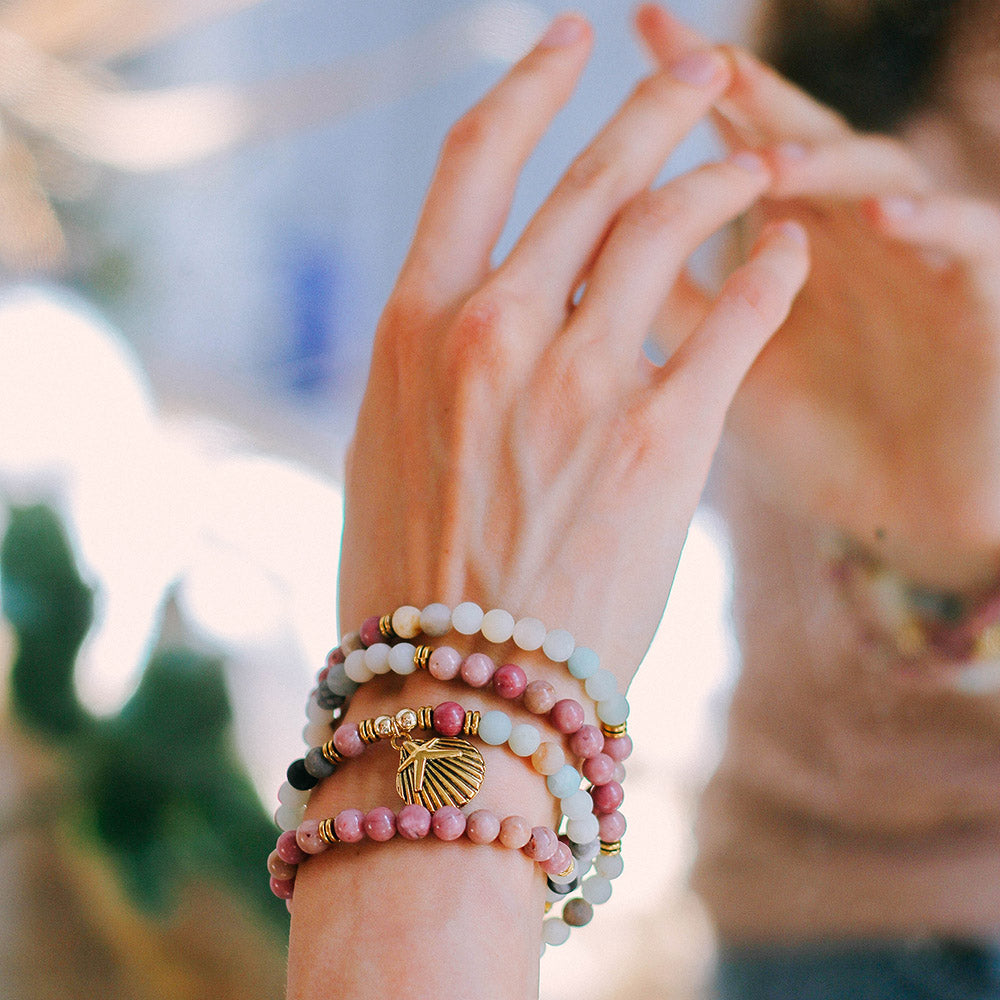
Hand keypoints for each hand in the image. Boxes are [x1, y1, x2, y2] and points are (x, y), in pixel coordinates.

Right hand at [338, 14, 808, 681]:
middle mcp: (492, 330)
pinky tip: (793, 251)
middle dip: (652, 108)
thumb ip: (432, 372)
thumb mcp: (386, 451)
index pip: (474, 162)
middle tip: (695, 70)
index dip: (526, 86)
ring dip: (720, 179)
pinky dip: (770, 274)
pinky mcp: (661, 439)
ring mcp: (579, 379)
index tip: (564, 45)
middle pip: (589, 176)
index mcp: (414, 328)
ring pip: (666, 228)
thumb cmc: (411, 584)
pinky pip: (733, 322)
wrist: (456, 694)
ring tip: (756, 160)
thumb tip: (468, 323)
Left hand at [637, 4, 999, 582]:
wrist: (897, 512)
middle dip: (746, 90)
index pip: (731, 148)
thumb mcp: (720, 366)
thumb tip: (580, 249)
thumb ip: (666, 301)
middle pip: (797, 136)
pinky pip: (970, 244)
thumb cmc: (809, 433)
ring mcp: (916, 258)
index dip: (682, 98)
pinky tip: (879, 219)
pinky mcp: (980, 300)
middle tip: (693, 54)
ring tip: (767, 161)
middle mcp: (848, 231)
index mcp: (786, 239)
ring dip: (825, 161)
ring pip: (880, 176)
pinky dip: (931, 225)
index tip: (627, 37)